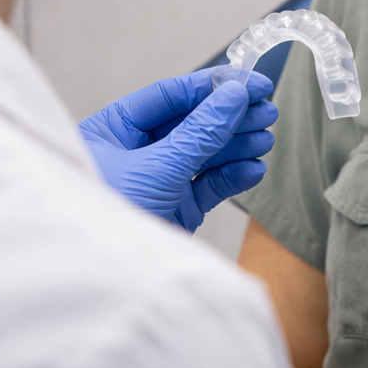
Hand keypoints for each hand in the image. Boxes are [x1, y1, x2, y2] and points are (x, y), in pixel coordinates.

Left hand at [80, 66, 277, 231]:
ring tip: (265, 140)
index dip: (213, 86)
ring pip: (205, 152)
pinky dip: (232, 176)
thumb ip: (200, 131)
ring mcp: (158, 180)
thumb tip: (234, 95)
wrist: (101, 285)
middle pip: (192, 121)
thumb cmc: (104, 219)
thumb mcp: (155, 167)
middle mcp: (136, 151)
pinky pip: (209, 184)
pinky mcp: (176, 208)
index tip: (251, 82)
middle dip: (231, 117)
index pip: (170, 95)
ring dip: (237, 145)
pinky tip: (253, 169)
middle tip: (266, 111)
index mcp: (115, 130)